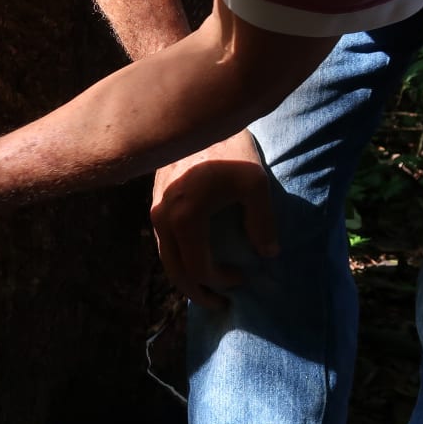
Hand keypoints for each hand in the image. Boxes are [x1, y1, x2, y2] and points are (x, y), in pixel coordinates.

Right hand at [150, 129, 277, 308]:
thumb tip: (268, 255)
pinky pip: (163, 244)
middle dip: (197, 293)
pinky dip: (179, 260)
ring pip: (166, 259)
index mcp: (185, 218)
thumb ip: (262, 223)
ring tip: (207, 291)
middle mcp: (162, 219)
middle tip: (220, 305)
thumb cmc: (230, 148)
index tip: (243, 277)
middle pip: (175, 272)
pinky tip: (195, 262)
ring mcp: (154, 212)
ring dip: (186, 279)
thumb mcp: (255, 183)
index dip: (222, 280)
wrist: (197, 119)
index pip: (200, 267)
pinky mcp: (154, 205)